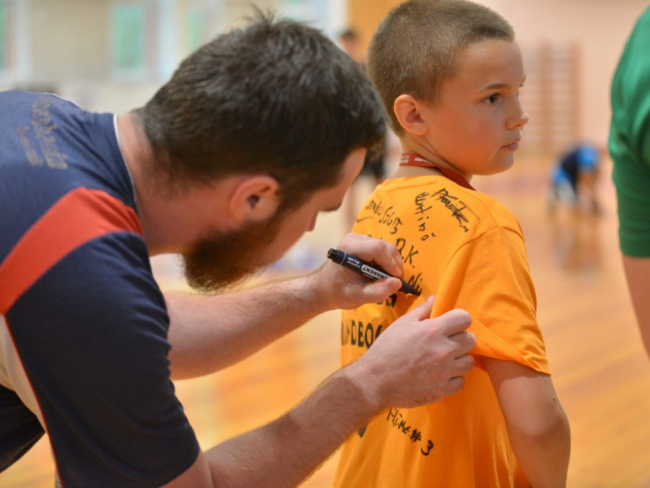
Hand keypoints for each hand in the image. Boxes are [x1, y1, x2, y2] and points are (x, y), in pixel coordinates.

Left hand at [309, 234, 403, 310]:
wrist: (325, 288)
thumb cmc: (338, 293)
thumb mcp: (357, 298)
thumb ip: (377, 292)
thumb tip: (397, 283)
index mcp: (349, 249)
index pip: (378, 249)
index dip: (391, 264)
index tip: (395, 280)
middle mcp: (355, 239)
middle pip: (385, 246)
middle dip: (394, 265)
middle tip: (393, 282)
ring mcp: (360, 239)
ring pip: (387, 247)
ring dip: (391, 264)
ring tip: (385, 280)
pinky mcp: (364, 242)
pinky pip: (384, 249)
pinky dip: (387, 262)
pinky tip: (379, 274)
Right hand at [349, 296, 474, 408]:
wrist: (375, 381)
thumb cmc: (386, 349)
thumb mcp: (402, 324)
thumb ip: (422, 310)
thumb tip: (436, 298)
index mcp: (433, 330)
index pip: (465, 318)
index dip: (459, 320)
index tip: (451, 325)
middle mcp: (443, 349)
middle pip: (471, 340)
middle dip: (460, 339)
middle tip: (447, 343)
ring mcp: (445, 371)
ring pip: (469, 362)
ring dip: (459, 360)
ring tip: (444, 361)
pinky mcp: (443, 390)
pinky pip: (461, 382)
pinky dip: (452, 379)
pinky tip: (439, 376)